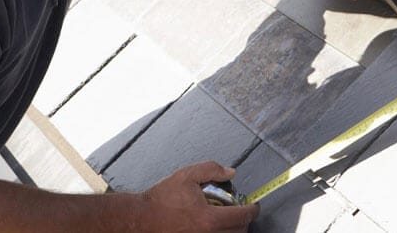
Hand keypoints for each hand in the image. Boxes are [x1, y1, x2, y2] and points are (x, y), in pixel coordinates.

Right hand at [140, 162, 258, 231]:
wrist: (142, 217)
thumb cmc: (161, 199)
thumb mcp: (187, 175)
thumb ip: (212, 170)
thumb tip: (230, 172)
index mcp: (210, 218)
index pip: (243, 216)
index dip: (253, 209)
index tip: (254, 205)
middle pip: (240, 231)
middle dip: (245, 220)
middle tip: (241, 210)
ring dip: (234, 229)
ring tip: (229, 219)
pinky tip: (215, 226)